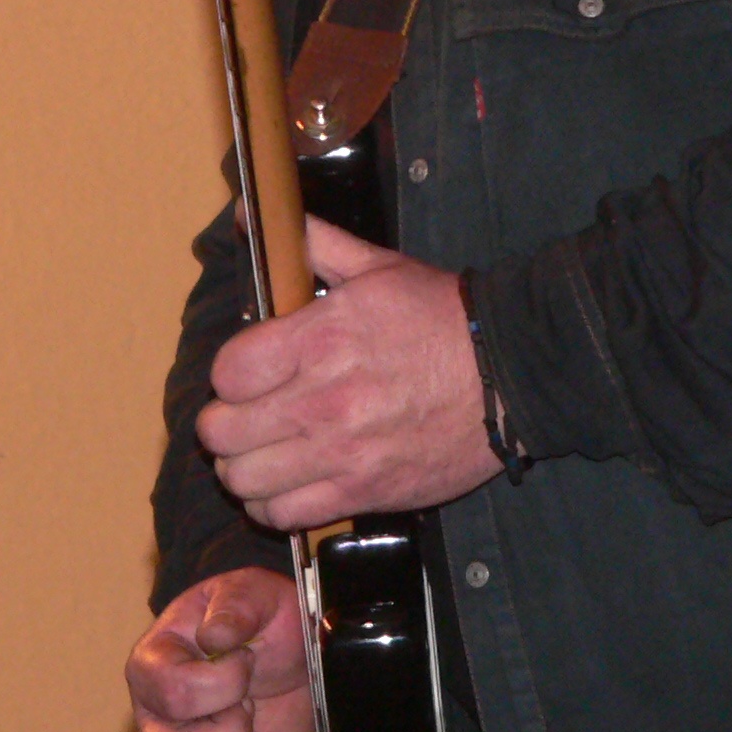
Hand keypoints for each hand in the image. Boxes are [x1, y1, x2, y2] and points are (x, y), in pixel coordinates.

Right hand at [127, 566, 315, 731]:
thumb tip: (214, 635)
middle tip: (247, 692)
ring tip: (247, 717)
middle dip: (233, 720)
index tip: (246, 657)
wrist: (296, 658)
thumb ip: (236, 605)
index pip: (177, 692)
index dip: (226, 679)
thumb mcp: (257, 595)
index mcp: (154, 662)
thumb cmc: (265, 622)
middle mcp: (155, 713)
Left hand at [201, 216, 502, 529]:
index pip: (226, 374)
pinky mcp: (362, 494)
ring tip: (262, 452)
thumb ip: (311, 242)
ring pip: (242, 480)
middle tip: (246, 414)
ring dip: (243, 466)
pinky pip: (284, 517)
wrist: (510, 373)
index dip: (230, 374)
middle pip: (221, 433)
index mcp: (320, 339)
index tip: (247, 374)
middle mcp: (321, 402)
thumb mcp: (378, 267)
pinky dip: (273, 504)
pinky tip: (287, 483)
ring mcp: (340, 454)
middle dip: (225, 422)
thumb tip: (251, 214)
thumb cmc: (442, 318)